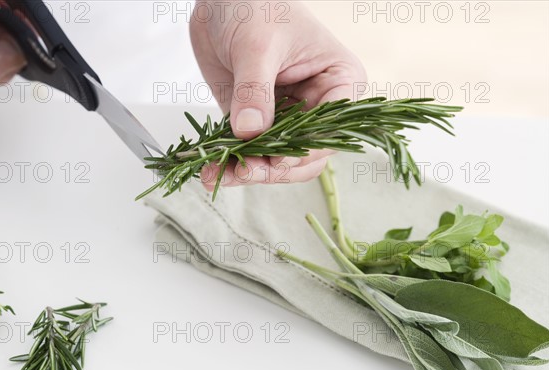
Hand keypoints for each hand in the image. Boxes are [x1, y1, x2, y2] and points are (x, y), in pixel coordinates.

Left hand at [190, 1, 365, 190]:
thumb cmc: (257, 4)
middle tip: (244, 171)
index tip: (276, 159)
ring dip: (249, 171)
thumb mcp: (258, 46)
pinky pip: (248, 151)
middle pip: (305, 154)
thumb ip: (254, 90)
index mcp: (338, 82)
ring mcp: (286, 115)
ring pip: (276, 159)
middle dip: (274, 168)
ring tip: (220, 173)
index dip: (306, 150)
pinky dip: (229, 163)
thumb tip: (250, 131)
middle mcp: (316, 105)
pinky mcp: (256, 121)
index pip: (331, 129)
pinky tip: (209, 170)